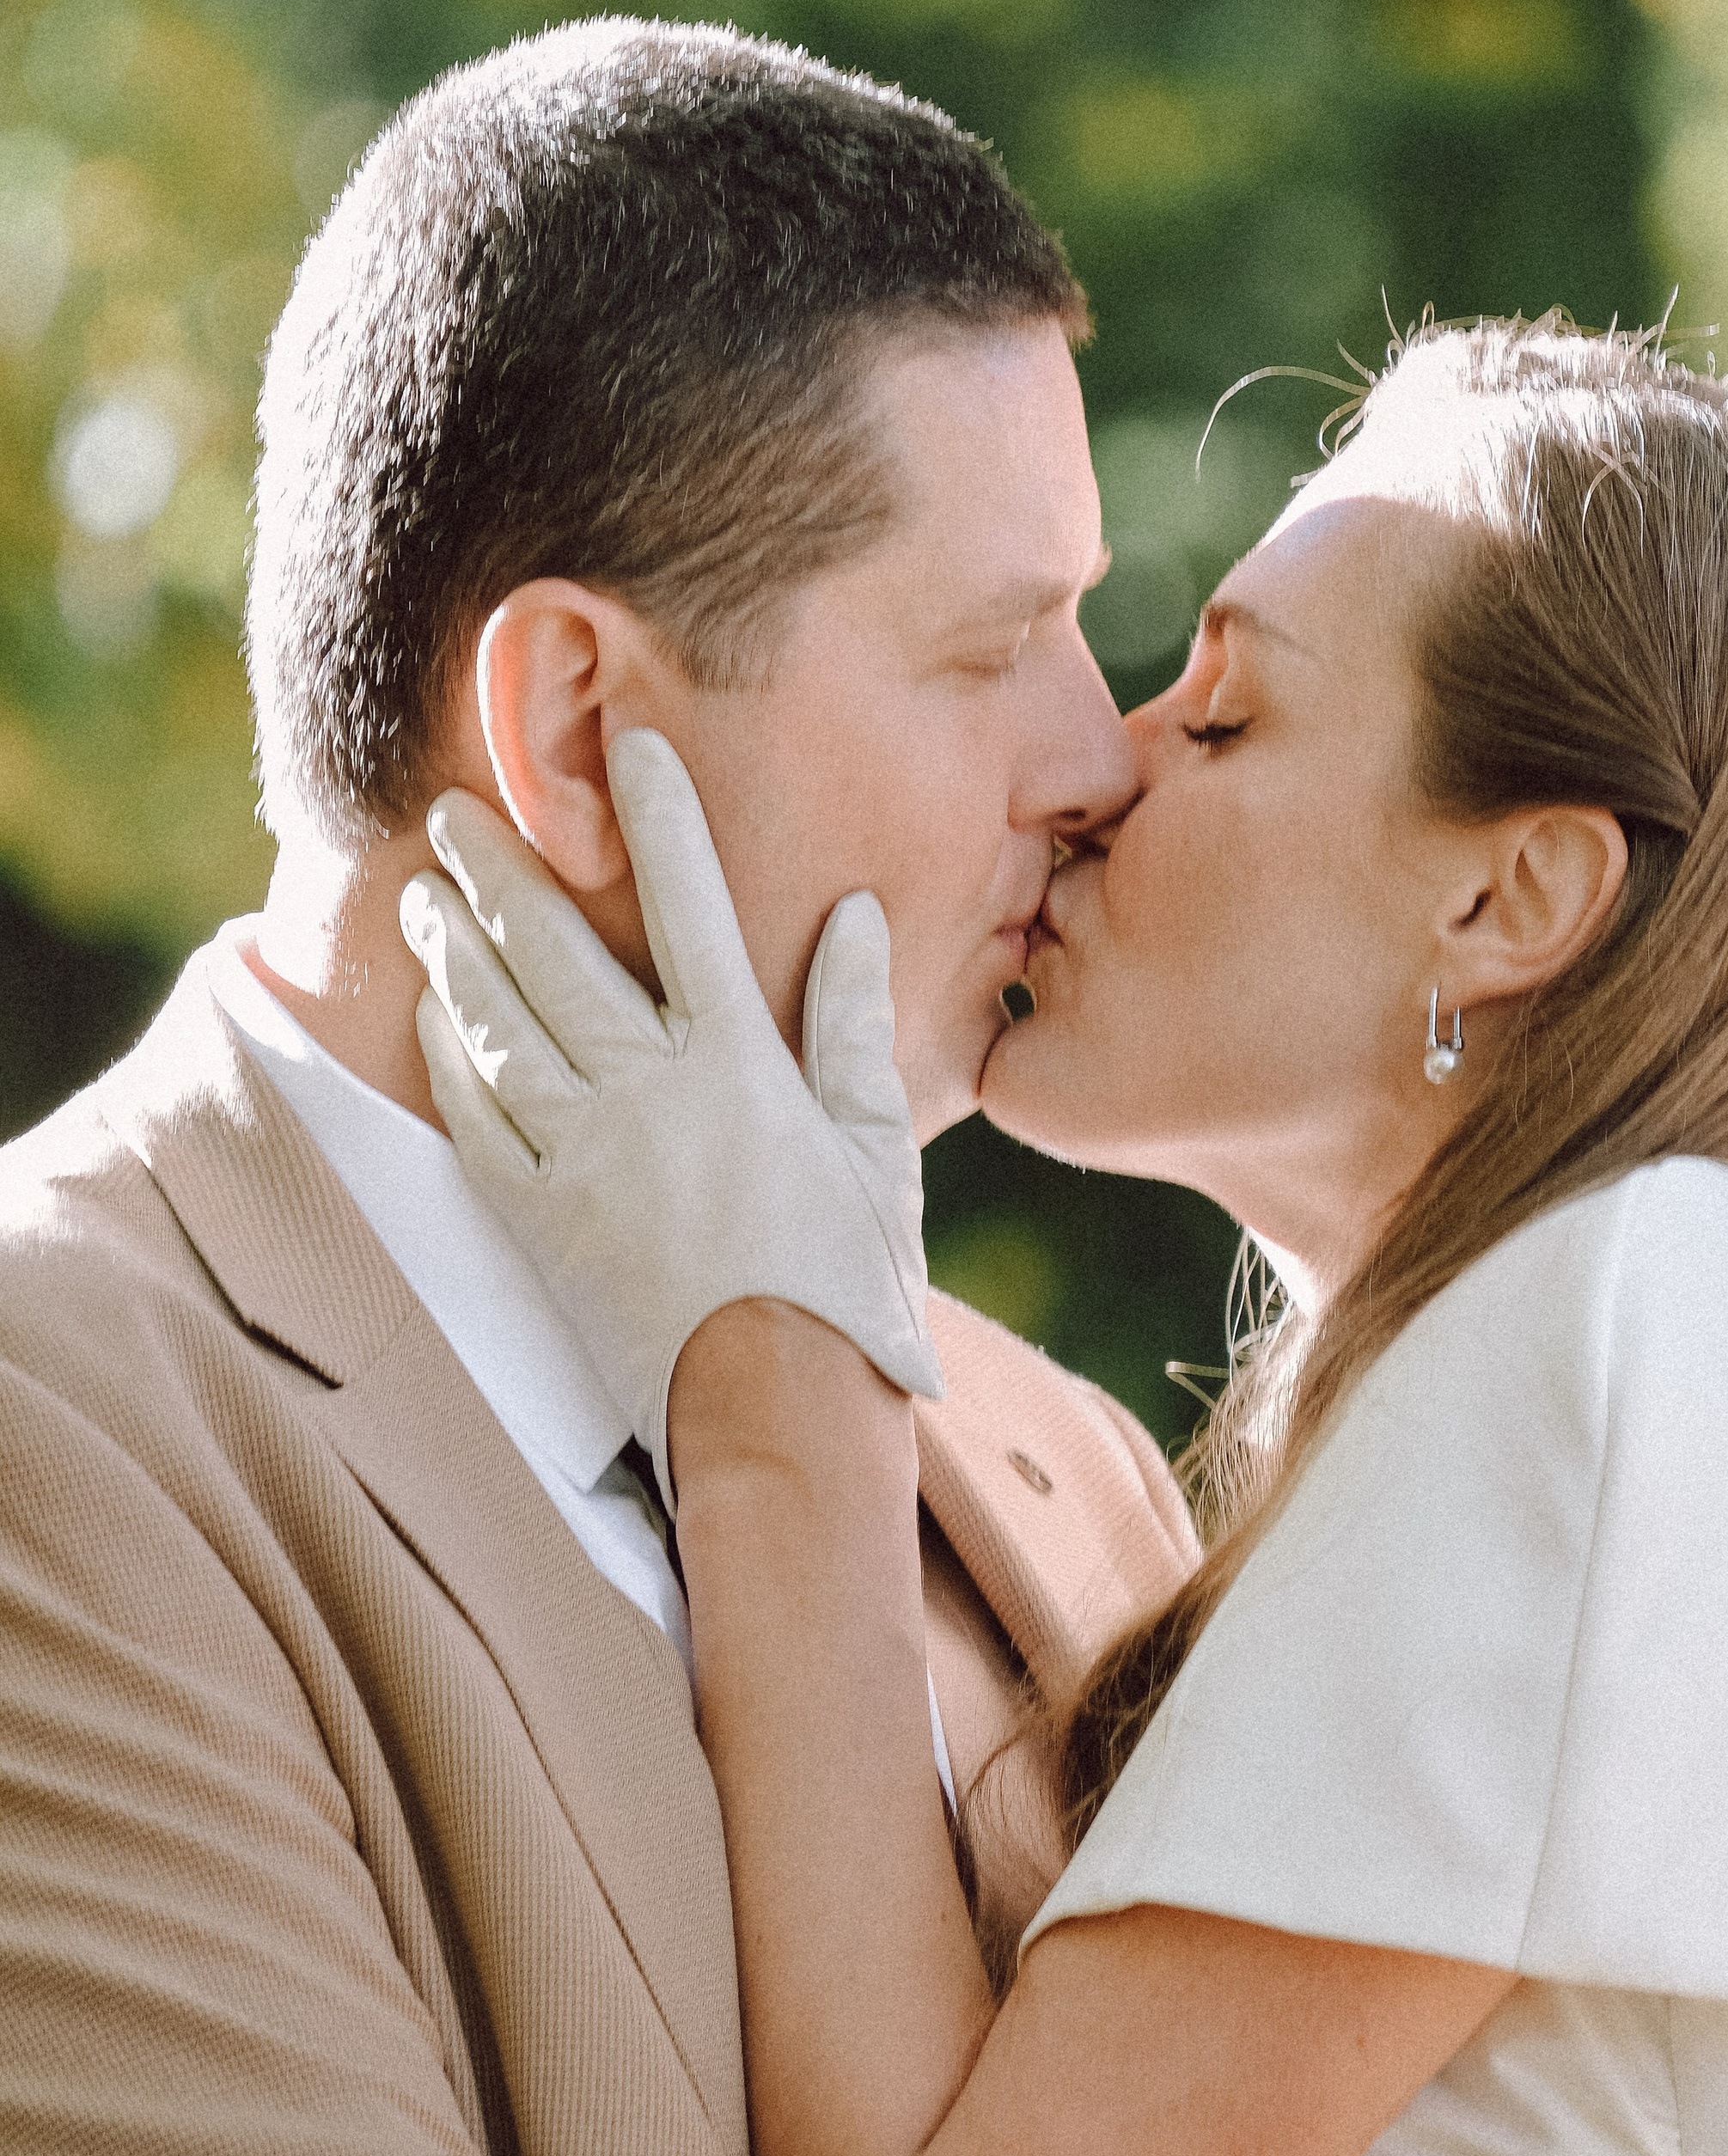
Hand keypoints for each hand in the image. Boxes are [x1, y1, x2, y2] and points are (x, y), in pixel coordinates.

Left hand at [399, 727, 939, 1497]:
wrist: (775, 1409)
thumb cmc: (846, 1282)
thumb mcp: (875, 1148)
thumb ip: (856, 1025)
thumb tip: (852, 916)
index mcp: (741, 1064)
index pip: (691, 907)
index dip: (659, 818)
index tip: (627, 746)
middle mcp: (651, 1094)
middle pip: (557, 954)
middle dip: (501, 871)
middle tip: (452, 808)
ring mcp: (587, 1159)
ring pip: (500, 1028)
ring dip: (457, 952)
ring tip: (424, 894)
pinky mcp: (544, 1222)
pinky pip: (479, 1124)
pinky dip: (450, 1062)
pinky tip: (432, 1019)